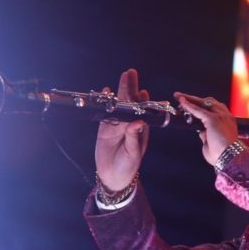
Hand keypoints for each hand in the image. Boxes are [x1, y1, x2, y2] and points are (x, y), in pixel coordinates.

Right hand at [95, 69, 149, 190]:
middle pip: (131, 103)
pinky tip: (106, 92)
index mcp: (141, 130)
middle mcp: (130, 124)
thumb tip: (138, 122)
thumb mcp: (133, 153)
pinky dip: (105, 102)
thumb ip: (134, 137)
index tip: (143, 90)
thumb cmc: (127, 167)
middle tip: (131, 73)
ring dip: (120, 91)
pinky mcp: (105, 128)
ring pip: (119, 105)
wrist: (113, 176)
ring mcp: (117, 124)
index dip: (143, 100)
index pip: (143, 112)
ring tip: (123, 76)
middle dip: (131, 88)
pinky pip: (105, 113)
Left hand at [175, 92, 237, 165]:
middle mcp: (225, 116)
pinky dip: (188, 105)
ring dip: (190, 99)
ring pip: (203, 103)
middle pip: (209, 102)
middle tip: (182, 97)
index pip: (214, 109)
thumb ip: (206, 136)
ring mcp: (220, 116)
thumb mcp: (212, 143)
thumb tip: (201, 131)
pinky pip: (197, 109)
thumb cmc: (222, 155)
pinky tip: (181, 102)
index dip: (203, 106)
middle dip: (195, 99)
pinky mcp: (213, 119)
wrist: (231, 158)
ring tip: (179, 97)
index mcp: (227, 121)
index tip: (194, 104)